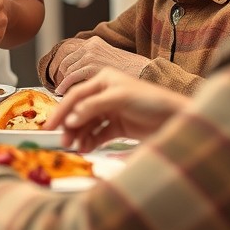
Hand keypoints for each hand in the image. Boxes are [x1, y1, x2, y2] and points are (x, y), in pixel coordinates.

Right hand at [45, 67, 186, 151]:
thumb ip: (93, 107)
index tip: (50, 126)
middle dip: (70, 126)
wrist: (179, 118)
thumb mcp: (120, 98)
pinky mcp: (119, 127)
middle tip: (61, 141)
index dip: (62, 111)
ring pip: (88, 124)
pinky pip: (98, 134)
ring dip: (79, 136)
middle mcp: (105, 94)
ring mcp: (112, 111)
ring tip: (74, 148)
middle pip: (80, 111)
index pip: (76, 96)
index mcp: (103, 80)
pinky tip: (86, 149)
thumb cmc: (152, 100)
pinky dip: (91, 141)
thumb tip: (71, 119)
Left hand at [54, 36, 148, 94]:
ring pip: (66, 70)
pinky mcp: (91, 67)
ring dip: (62, 82)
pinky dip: (65, 87)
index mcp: (94, 42)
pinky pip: (71, 78)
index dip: (61, 66)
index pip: (69, 52)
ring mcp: (90, 55)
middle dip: (60, 75)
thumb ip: (94, 63)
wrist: (147, 73)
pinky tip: (62, 94)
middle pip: (65, 61)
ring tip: (61, 93)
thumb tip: (77, 75)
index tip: (58, 75)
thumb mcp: (110, 61)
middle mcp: (90, 46)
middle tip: (58, 87)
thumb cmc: (132, 72)